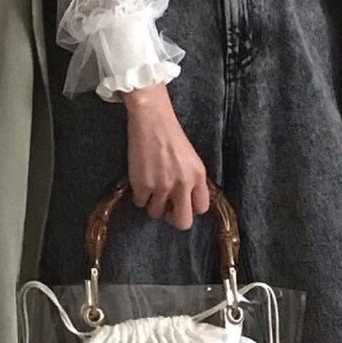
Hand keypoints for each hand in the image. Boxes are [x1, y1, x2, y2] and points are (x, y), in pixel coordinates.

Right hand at [122, 84, 210, 230]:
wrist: (152, 120)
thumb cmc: (171, 136)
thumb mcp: (192, 159)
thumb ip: (192, 181)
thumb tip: (186, 201)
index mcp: (199, 176)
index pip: (202, 208)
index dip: (190, 208)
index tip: (182, 203)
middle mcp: (183, 184)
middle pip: (183, 222)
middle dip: (173, 218)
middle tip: (166, 208)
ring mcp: (162, 186)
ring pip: (157, 213)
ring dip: (152, 204)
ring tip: (151, 189)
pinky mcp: (143, 184)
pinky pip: (140, 203)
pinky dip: (139, 196)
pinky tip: (140, 182)